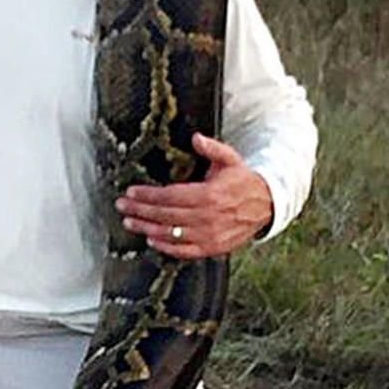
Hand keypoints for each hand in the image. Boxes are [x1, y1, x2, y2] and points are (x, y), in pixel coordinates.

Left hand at [115, 134, 272, 258]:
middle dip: (140, 211)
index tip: (131, 192)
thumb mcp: (231, 160)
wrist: (266, 205)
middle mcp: (207, 217)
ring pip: (170, 234)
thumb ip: (212, 148)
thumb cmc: (243, 181)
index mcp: (209, 195)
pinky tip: (151, 240)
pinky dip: (166, 247)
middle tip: (122, 206)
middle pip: (165, 215)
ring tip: (129, 223)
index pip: (169, 196)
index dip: (147, 195)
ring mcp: (209, 235)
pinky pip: (184, 251)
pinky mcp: (212, 248)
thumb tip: (195, 138)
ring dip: (146, 229)